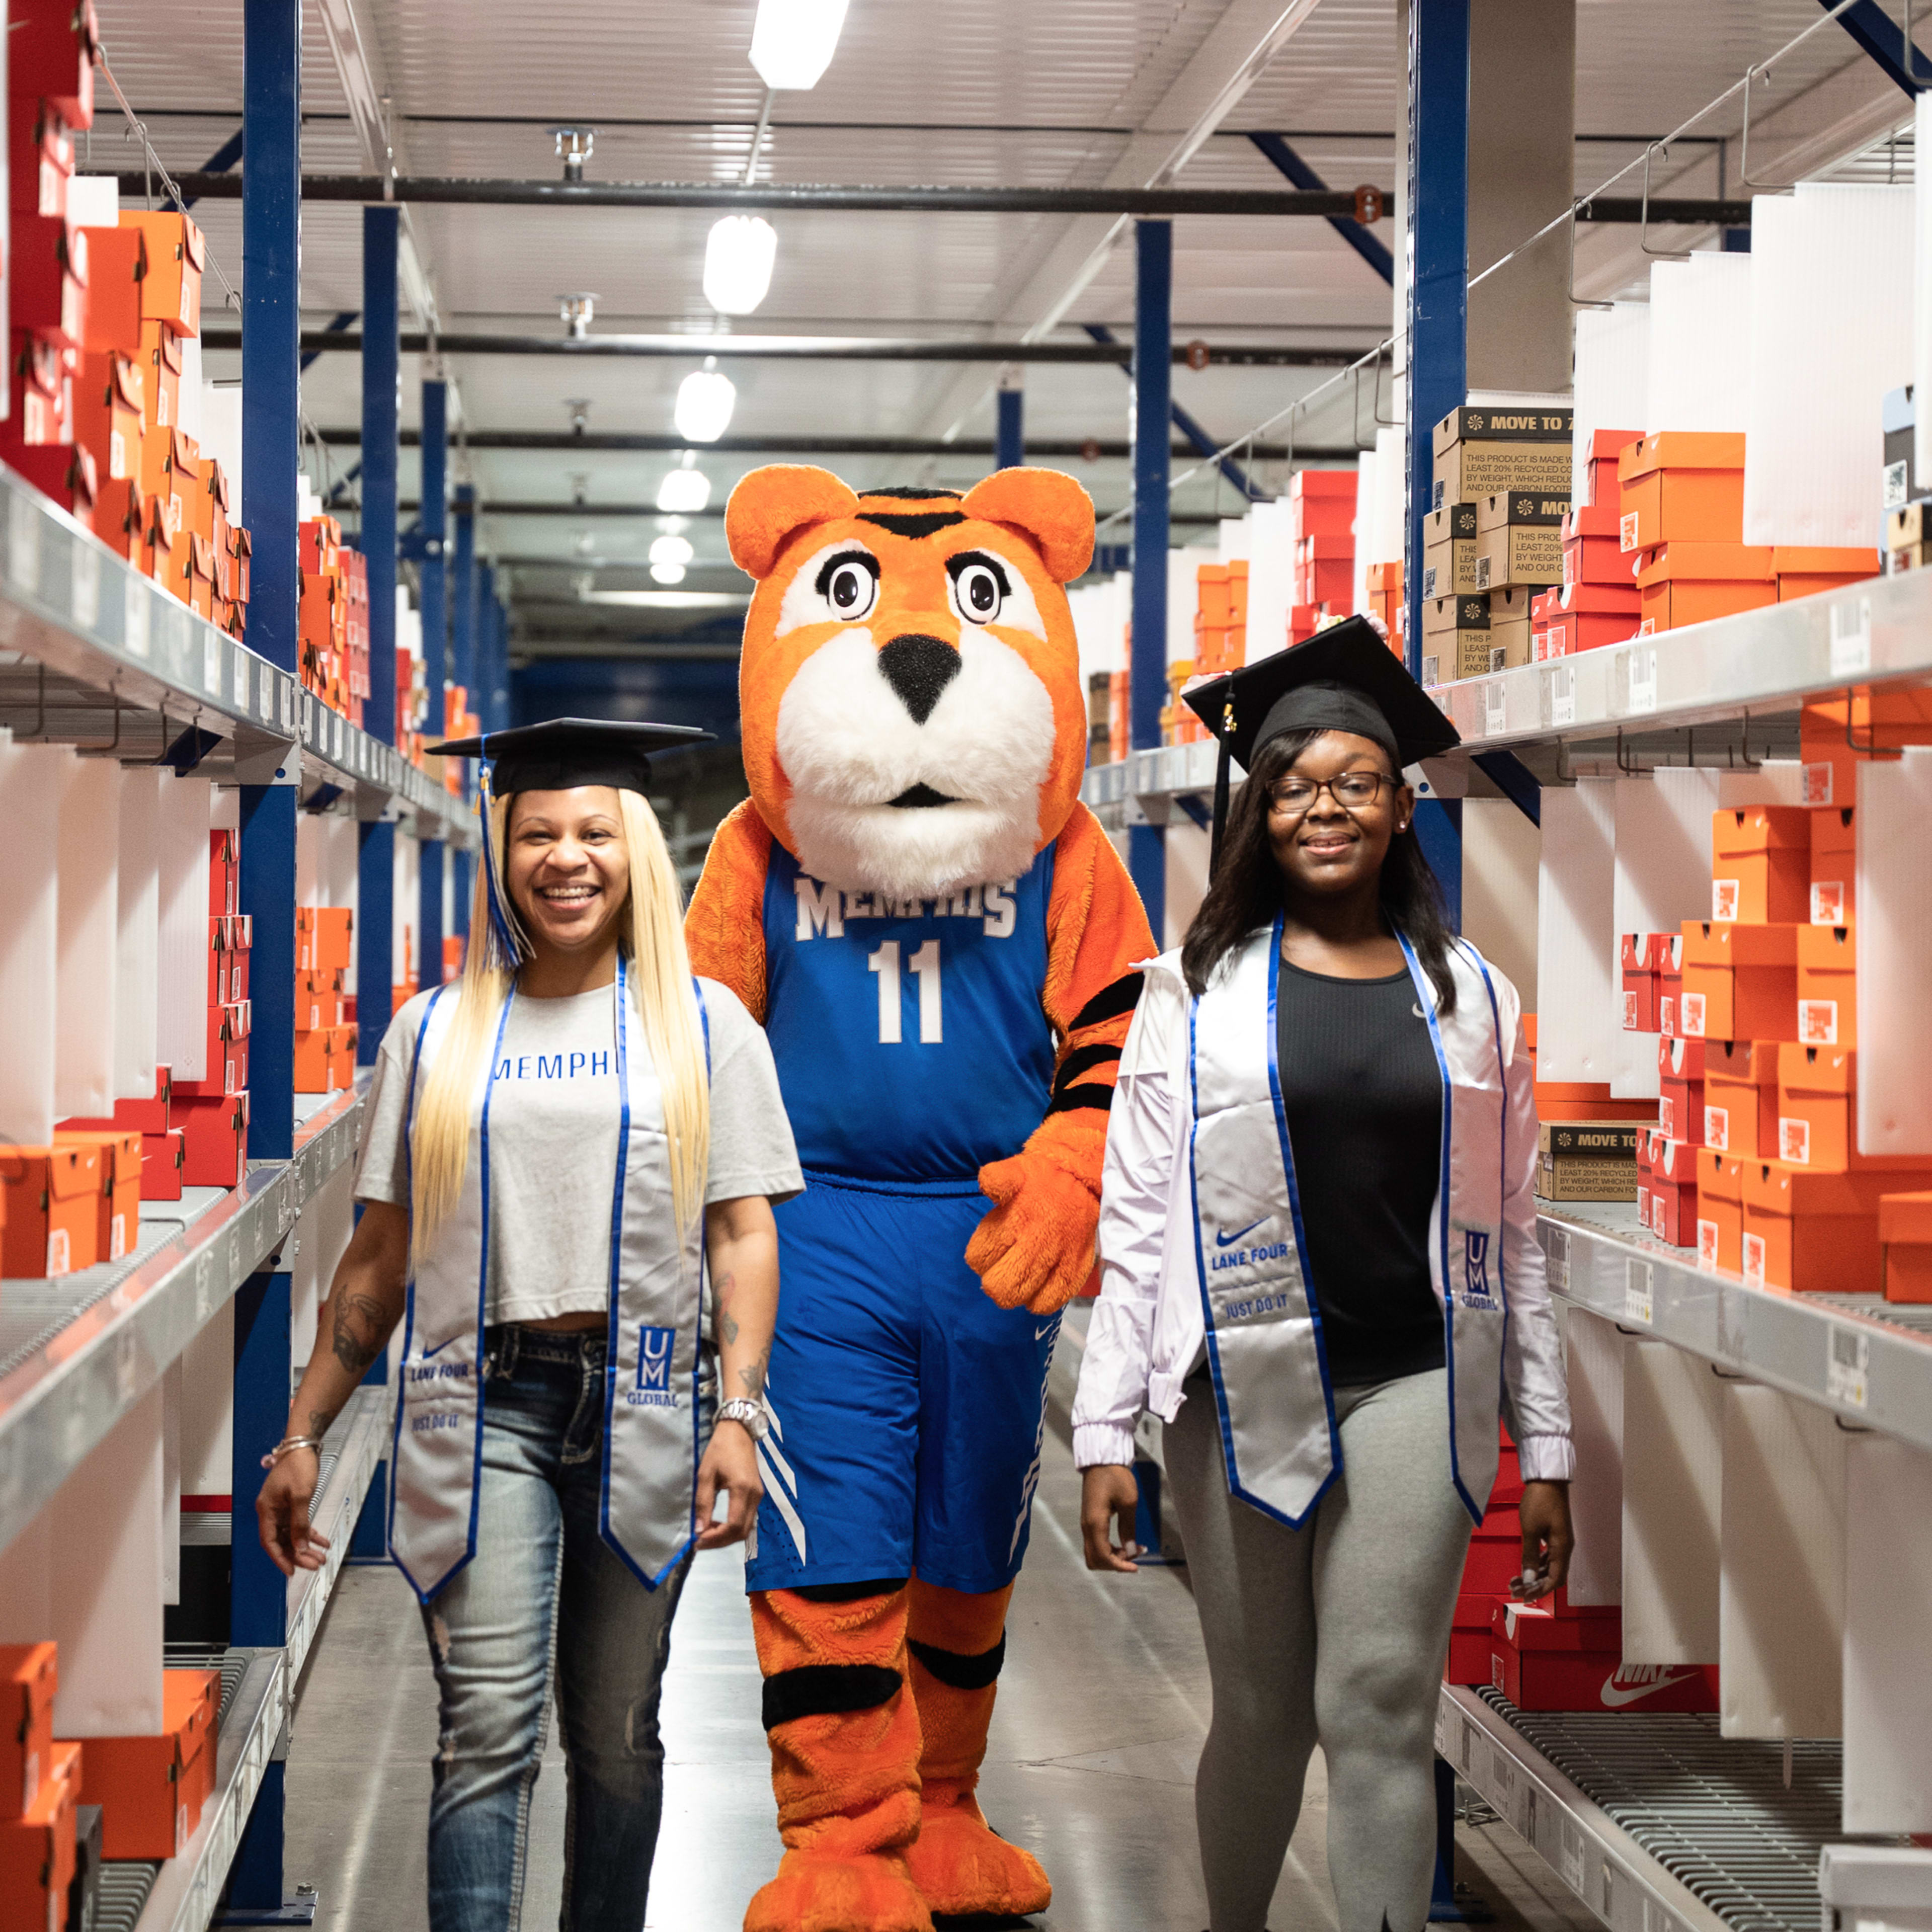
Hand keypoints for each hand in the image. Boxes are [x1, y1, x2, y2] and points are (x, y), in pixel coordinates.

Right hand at [256, 1449, 330, 1577]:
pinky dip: (311, 1534)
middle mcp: (271, 1511)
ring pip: (292, 1535)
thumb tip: (299, 1547)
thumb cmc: (299, 1466)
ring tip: (321, 1558)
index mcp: (266, 1510)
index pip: (269, 1541)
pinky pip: (299, 1524)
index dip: (279, 1558)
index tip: (291, 1571)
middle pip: (282, 1541)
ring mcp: (281, 1508)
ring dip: (306, 1547)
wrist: (304, 1445)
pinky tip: (323, 1542)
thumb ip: (299, 1523)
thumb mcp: (300, 1496)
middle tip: (315, 1565)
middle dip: (298, 1555)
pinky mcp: (292, 1504)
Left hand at [695, 1418, 763, 1549]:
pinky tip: (717, 1524)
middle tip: (700, 1541)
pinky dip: (732, 1527)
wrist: (739, 1431)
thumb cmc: (720, 1449)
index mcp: (742, 1489)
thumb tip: (698, 1529)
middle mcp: (755, 1496)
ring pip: (745, 1528)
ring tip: (706, 1533)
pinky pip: (747, 1519)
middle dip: (720, 1541)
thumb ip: (703, 1502)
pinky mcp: (757, 1495)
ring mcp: (758, 1496)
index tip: (698, 1540)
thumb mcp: (706, 1474)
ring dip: (726, 1536)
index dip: (716, 1537)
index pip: (733, 1525)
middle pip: (741, 1531)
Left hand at [967, 1154, 1097, 1314]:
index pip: (978, 1258)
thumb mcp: (1015, 1169)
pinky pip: (1051, 1302)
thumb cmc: (1042, 1179)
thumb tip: (987, 1182)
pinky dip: (1039, 1301)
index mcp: (1015, 1220)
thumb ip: (997, 1178)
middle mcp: (1036, 1243)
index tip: (989, 1249)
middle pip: (998, 1286)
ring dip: (1015, 1292)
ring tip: (1018, 1279)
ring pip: (1022, 1297)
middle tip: (1001, 1270)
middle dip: (993, 1281)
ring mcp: (1057, 1259)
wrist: (1082, 1181)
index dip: (979, 1256)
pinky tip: (1036, 1289)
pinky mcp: (1075, 1270)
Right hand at [1080, 1465, 1143, 1572]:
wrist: (1102, 1460)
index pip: (1103, 1557)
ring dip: (1112, 1556)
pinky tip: (1124, 1541)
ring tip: (1132, 1547)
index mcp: (1095, 1523)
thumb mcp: (1128, 1501)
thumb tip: (1130, 1551)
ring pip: (1094, 1553)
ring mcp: (1087, 1524)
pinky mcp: (1090, 1520)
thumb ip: (1128, 1529)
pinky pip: (1096, 1543)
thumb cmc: (1116, 1476)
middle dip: (1115, 1563)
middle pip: (1095, 1560)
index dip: (1119, 1566)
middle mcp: (1087, 1527)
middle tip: (1135, 1553)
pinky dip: (1109, 1548)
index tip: (1136, 1567)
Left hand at [1513, 1480, 1573, 1601]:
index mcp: (1562, 1548)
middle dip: (1534, 1585)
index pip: (1555, 1579)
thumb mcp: (1530, 1530)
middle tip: (1514, 1590)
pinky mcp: (1554, 1533)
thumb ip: (1530, 1556)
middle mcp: (1564, 1547)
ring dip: (1533, 1575)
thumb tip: (1530, 1579)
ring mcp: (1559, 1540)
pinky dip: (1536, 1563)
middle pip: (1552, 1575)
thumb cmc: (1539, 1502)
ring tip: (1514, 1581)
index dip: (1541, 1590)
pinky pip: (1547, 1555)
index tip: (1524, 1596)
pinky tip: (1525, 1566)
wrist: (1547, 1479)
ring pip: (1548, 1566)